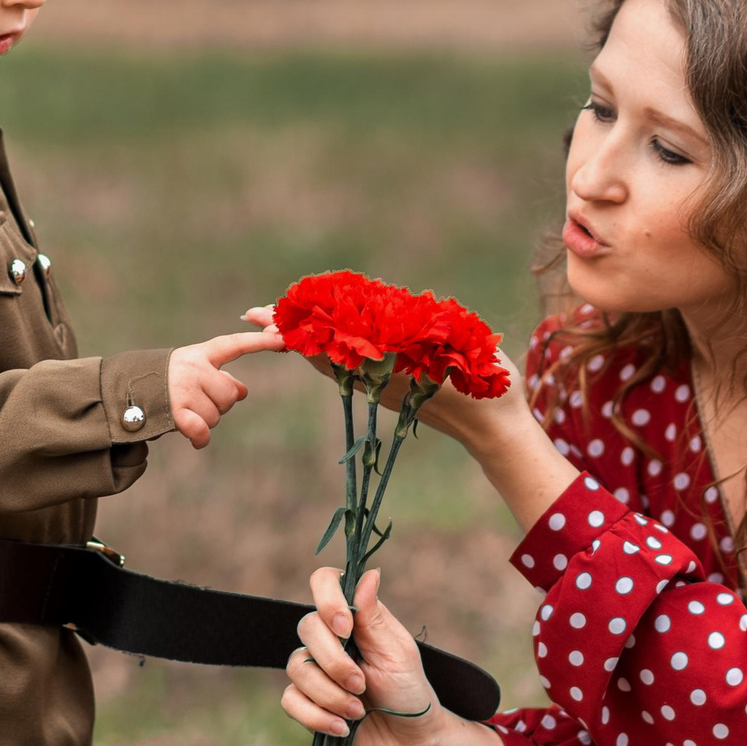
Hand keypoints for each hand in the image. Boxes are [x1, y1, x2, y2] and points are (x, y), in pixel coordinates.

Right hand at [165, 327, 284, 448]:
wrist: (125, 393)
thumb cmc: (165, 382)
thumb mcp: (191, 371)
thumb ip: (218, 376)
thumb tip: (243, 391)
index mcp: (199, 355)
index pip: (234, 345)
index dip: (259, 342)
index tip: (281, 338)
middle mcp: (193, 369)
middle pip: (230, 395)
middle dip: (220, 404)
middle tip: (199, 402)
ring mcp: (184, 390)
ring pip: (217, 415)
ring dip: (206, 420)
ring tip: (186, 411)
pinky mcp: (176, 412)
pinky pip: (202, 430)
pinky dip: (201, 437)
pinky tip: (196, 438)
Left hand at [241, 304, 526, 451]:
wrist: (494, 431)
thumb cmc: (483, 392)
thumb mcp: (454, 360)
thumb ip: (420, 345)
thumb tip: (376, 336)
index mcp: (385, 369)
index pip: (329, 345)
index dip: (298, 327)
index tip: (268, 316)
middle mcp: (376, 379)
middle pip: (320, 351)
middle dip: (289, 330)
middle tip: (252, 314)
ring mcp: (381, 385)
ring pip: (332, 357)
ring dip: (305, 337)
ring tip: (277, 321)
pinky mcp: (390, 388)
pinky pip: (351, 363)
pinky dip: (330, 346)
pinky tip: (323, 334)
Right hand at [283, 568, 454, 745]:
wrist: (409, 744)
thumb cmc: (409, 694)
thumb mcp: (397, 654)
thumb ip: (375, 617)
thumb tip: (368, 574)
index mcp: (356, 619)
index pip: (325, 583)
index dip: (327, 599)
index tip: (345, 626)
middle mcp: (331, 640)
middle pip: (307, 627)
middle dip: (334, 662)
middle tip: (362, 685)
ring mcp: (316, 670)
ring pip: (297, 667)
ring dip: (330, 694)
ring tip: (358, 711)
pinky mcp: (306, 703)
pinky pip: (290, 701)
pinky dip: (317, 717)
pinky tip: (342, 728)